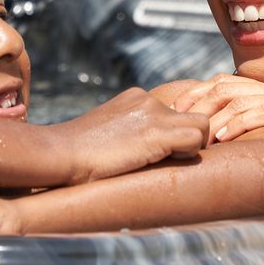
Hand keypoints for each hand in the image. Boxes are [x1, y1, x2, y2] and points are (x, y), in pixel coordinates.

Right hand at [52, 87, 208, 181]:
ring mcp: (154, 114)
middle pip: (193, 116)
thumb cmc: (77, 155)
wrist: (61, 153)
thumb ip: (129, 133)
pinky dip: (188, 155)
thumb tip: (143, 150)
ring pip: (202, 125)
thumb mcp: (107, 133)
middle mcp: (147, 100)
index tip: (165, 153)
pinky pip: (197, 139)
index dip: (176, 134)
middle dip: (189, 139)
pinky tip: (162, 165)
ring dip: (191, 147)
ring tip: (166, 163)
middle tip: (171, 160)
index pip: (175, 112)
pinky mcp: (158, 132)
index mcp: (135, 99)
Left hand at [173, 74, 263, 141]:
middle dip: (195, 100)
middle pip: (228, 84)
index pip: (233, 84)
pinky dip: (239, 122)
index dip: (202, 97)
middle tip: (171, 118)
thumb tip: (254, 156)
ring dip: (209, 111)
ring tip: (188, 127)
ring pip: (240, 94)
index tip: (178, 114)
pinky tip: (221, 136)